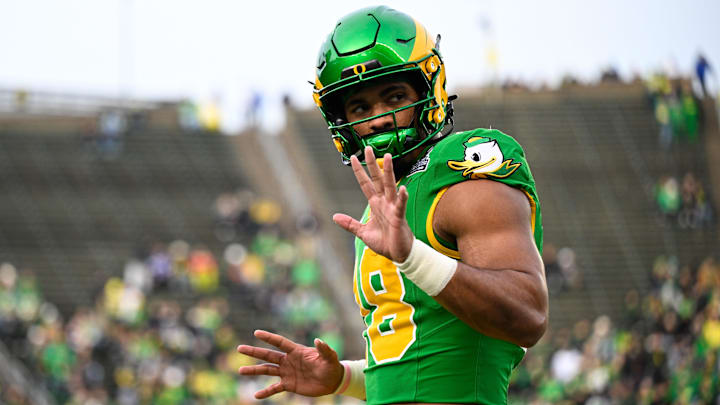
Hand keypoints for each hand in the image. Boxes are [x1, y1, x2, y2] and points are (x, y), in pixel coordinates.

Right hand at [237, 330, 343, 398]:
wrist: (332, 380)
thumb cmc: (331, 366)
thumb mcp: (330, 357)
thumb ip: (324, 349)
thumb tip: (318, 340)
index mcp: (296, 351)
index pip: (280, 342)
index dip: (269, 337)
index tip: (256, 332)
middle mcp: (288, 360)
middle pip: (268, 355)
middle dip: (254, 351)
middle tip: (240, 348)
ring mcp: (287, 372)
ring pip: (267, 370)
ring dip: (254, 370)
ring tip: (241, 370)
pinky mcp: (288, 384)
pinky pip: (274, 388)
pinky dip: (266, 392)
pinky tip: (256, 395)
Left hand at [333, 147, 413, 261]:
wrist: (398, 254)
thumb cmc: (384, 242)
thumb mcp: (362, 232)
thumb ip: (350, 223)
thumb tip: (335, 217)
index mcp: (375, 204)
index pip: (365, 184)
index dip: (359, 171)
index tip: (354, 158)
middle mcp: (384, 202)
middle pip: (377, 179)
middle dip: (373, 164)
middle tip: (368, 148)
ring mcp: (392, 208)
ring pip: (389, 186)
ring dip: (388, 172)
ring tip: (387, 157)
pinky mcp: (399, 217)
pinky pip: (400, 205)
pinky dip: (402, 197)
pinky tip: (402, 188)